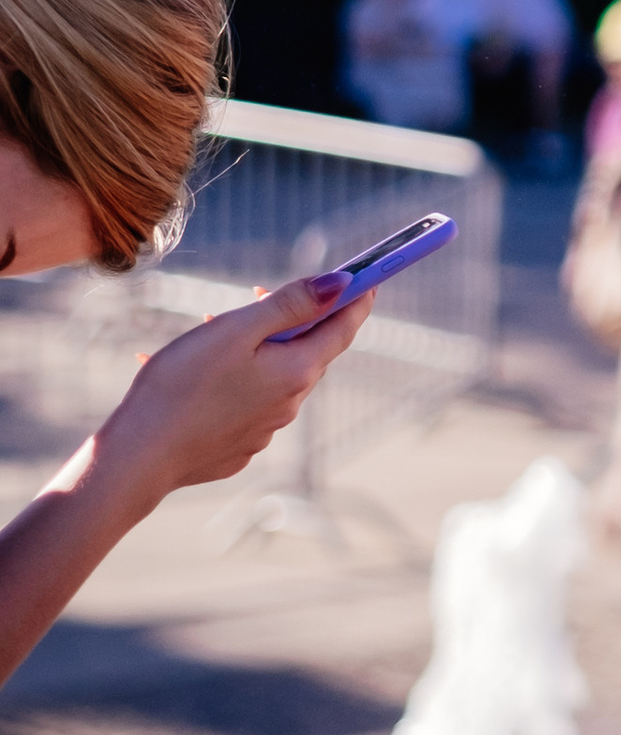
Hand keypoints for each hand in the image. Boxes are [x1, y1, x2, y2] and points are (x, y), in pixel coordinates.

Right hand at [91, 274, 372, 506]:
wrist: (141, 455)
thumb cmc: (183, 386)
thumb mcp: (236, 331)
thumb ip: (289, 305)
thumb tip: (340, 283)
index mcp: (296, 373)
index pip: (342, 329)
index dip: (355, 300)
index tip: (366, 278)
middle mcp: (289, 405)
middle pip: (307, 351)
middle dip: (291, 320)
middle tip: (259, 295)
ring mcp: (264, 429)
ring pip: (273, 375)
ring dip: (256, 348)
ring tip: (210, 330)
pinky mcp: (237, 444)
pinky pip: (246, 401)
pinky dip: (233, 378)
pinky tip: (196, 373)